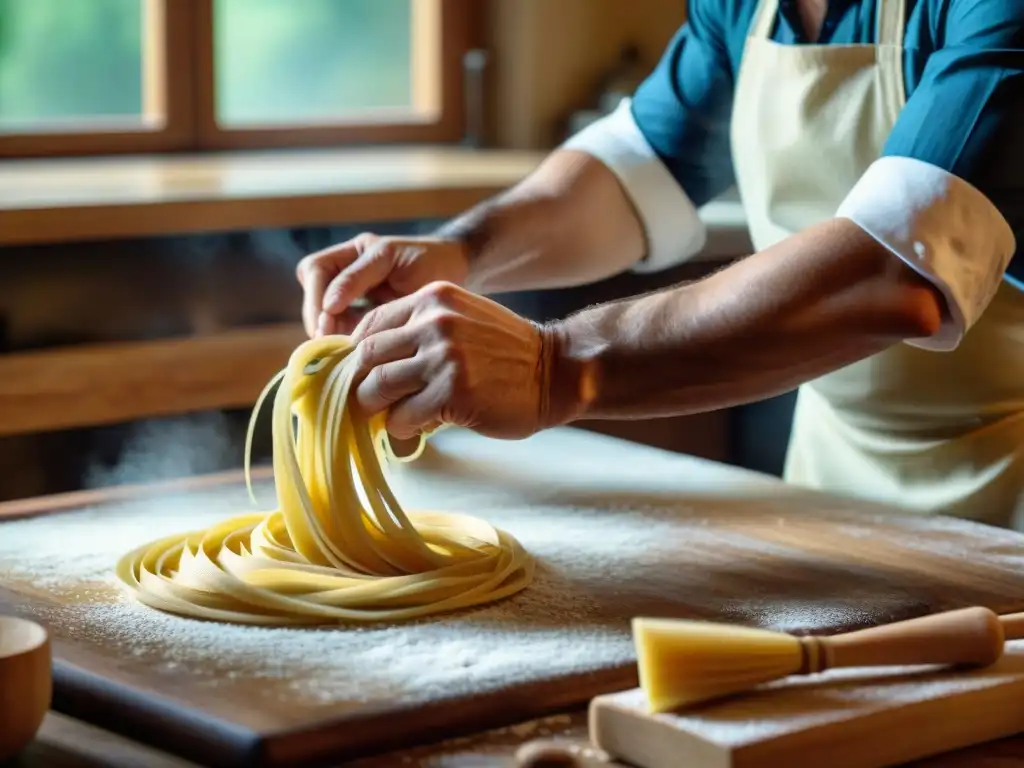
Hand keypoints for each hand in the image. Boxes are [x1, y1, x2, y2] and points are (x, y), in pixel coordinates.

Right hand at [296, 234, 469, 337]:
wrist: (459, 276)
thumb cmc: (431, 262)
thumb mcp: (393, 261)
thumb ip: (359, 278)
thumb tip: (328, 305)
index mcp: (353, 253)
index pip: (316, 270)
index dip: (317, 295)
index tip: (330, 316)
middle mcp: (347, 273)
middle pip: (313, 296)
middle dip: (317, 318)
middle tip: (328, 342)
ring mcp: (353, 299)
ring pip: (323, 317)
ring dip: (328, 334)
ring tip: (339, 353)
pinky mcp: (365, 322)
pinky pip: (344, 332)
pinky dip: (345, 344)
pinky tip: (353, 357)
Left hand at [350, 281, 551, 439]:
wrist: (557, 371)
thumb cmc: (508, 353)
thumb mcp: (463, 320)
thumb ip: (421, 330)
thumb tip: (371, 363)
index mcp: (433, 299)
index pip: (371, 323)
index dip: (358, 354)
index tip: (364, 374)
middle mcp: (434, 322)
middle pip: (367, 356)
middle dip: (361, 383)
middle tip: (370, 402)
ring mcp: (443, 357)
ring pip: (378, 387)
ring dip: (379, 408)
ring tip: (395, 415)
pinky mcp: (452, 392)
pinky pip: (403, 416)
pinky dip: (403, 426)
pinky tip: (421, 424)